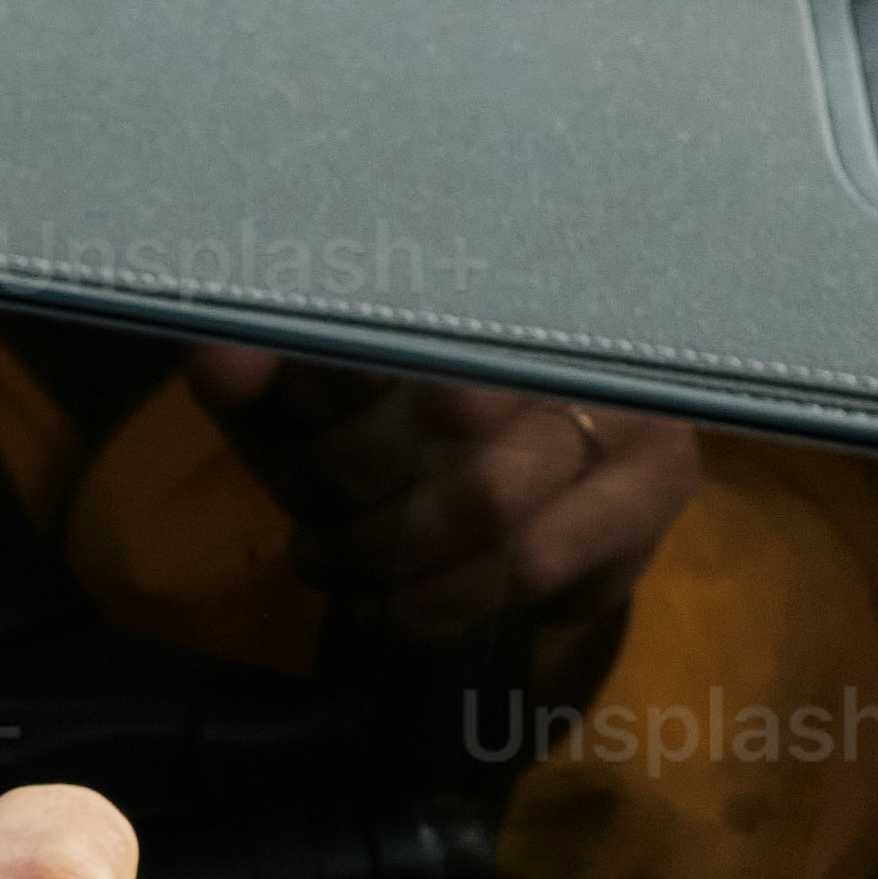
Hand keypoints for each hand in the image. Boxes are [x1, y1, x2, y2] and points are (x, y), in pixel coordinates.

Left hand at [185, 338, 696, 658]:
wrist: (510, 537)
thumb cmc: (391, 449)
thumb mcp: (302, 410)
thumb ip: (261, 379)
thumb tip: (220, 362)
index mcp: (487, 270)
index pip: (407, 308)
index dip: (334, 378)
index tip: (288, 431)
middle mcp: (572, 317)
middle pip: (449, 404)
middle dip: (354, 481)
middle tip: (311, 521)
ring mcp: (629, 398)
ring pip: (488, 493)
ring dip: (387, 550)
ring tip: (337, 565)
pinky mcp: (657, 482)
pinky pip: (530, 558)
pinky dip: (438, 599)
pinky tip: (390, 608)